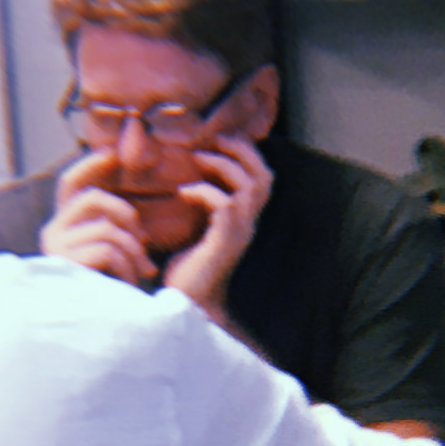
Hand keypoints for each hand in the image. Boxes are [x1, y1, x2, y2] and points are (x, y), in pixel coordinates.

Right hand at [41, 156, 156, 289]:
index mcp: (64, 229)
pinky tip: (126, 286)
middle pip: (92, 198)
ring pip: (107, 228)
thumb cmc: (112, 297)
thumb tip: (136, 217)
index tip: (114, 154)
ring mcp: (55, 250)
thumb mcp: (116, 258)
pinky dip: (127, 268)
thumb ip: (118, 232)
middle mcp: (52, 235)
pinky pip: (107, 249)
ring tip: (138, 275)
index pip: (71, 184)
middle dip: (126, 216)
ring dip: (132, 253)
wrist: (103, 336)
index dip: (91, 165)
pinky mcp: (64, 264)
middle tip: (144, 243)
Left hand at [154, 132, 270, 316]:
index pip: (262, 178)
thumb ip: (197, 206)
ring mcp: (239, 234)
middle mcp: (247, 225)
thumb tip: (180, 177)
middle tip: (213, 138)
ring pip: (249, 187)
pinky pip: (224, 205)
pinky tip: (183, 193)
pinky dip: (204, 192)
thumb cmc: (184, 272)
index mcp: (243, 220)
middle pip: (264, 177)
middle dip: (241, 151)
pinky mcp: (223, 243)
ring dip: (222, 166)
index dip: (245, 153)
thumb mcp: (192, 230)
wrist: (186, 308)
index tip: (217, 138)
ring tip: (197, 158)